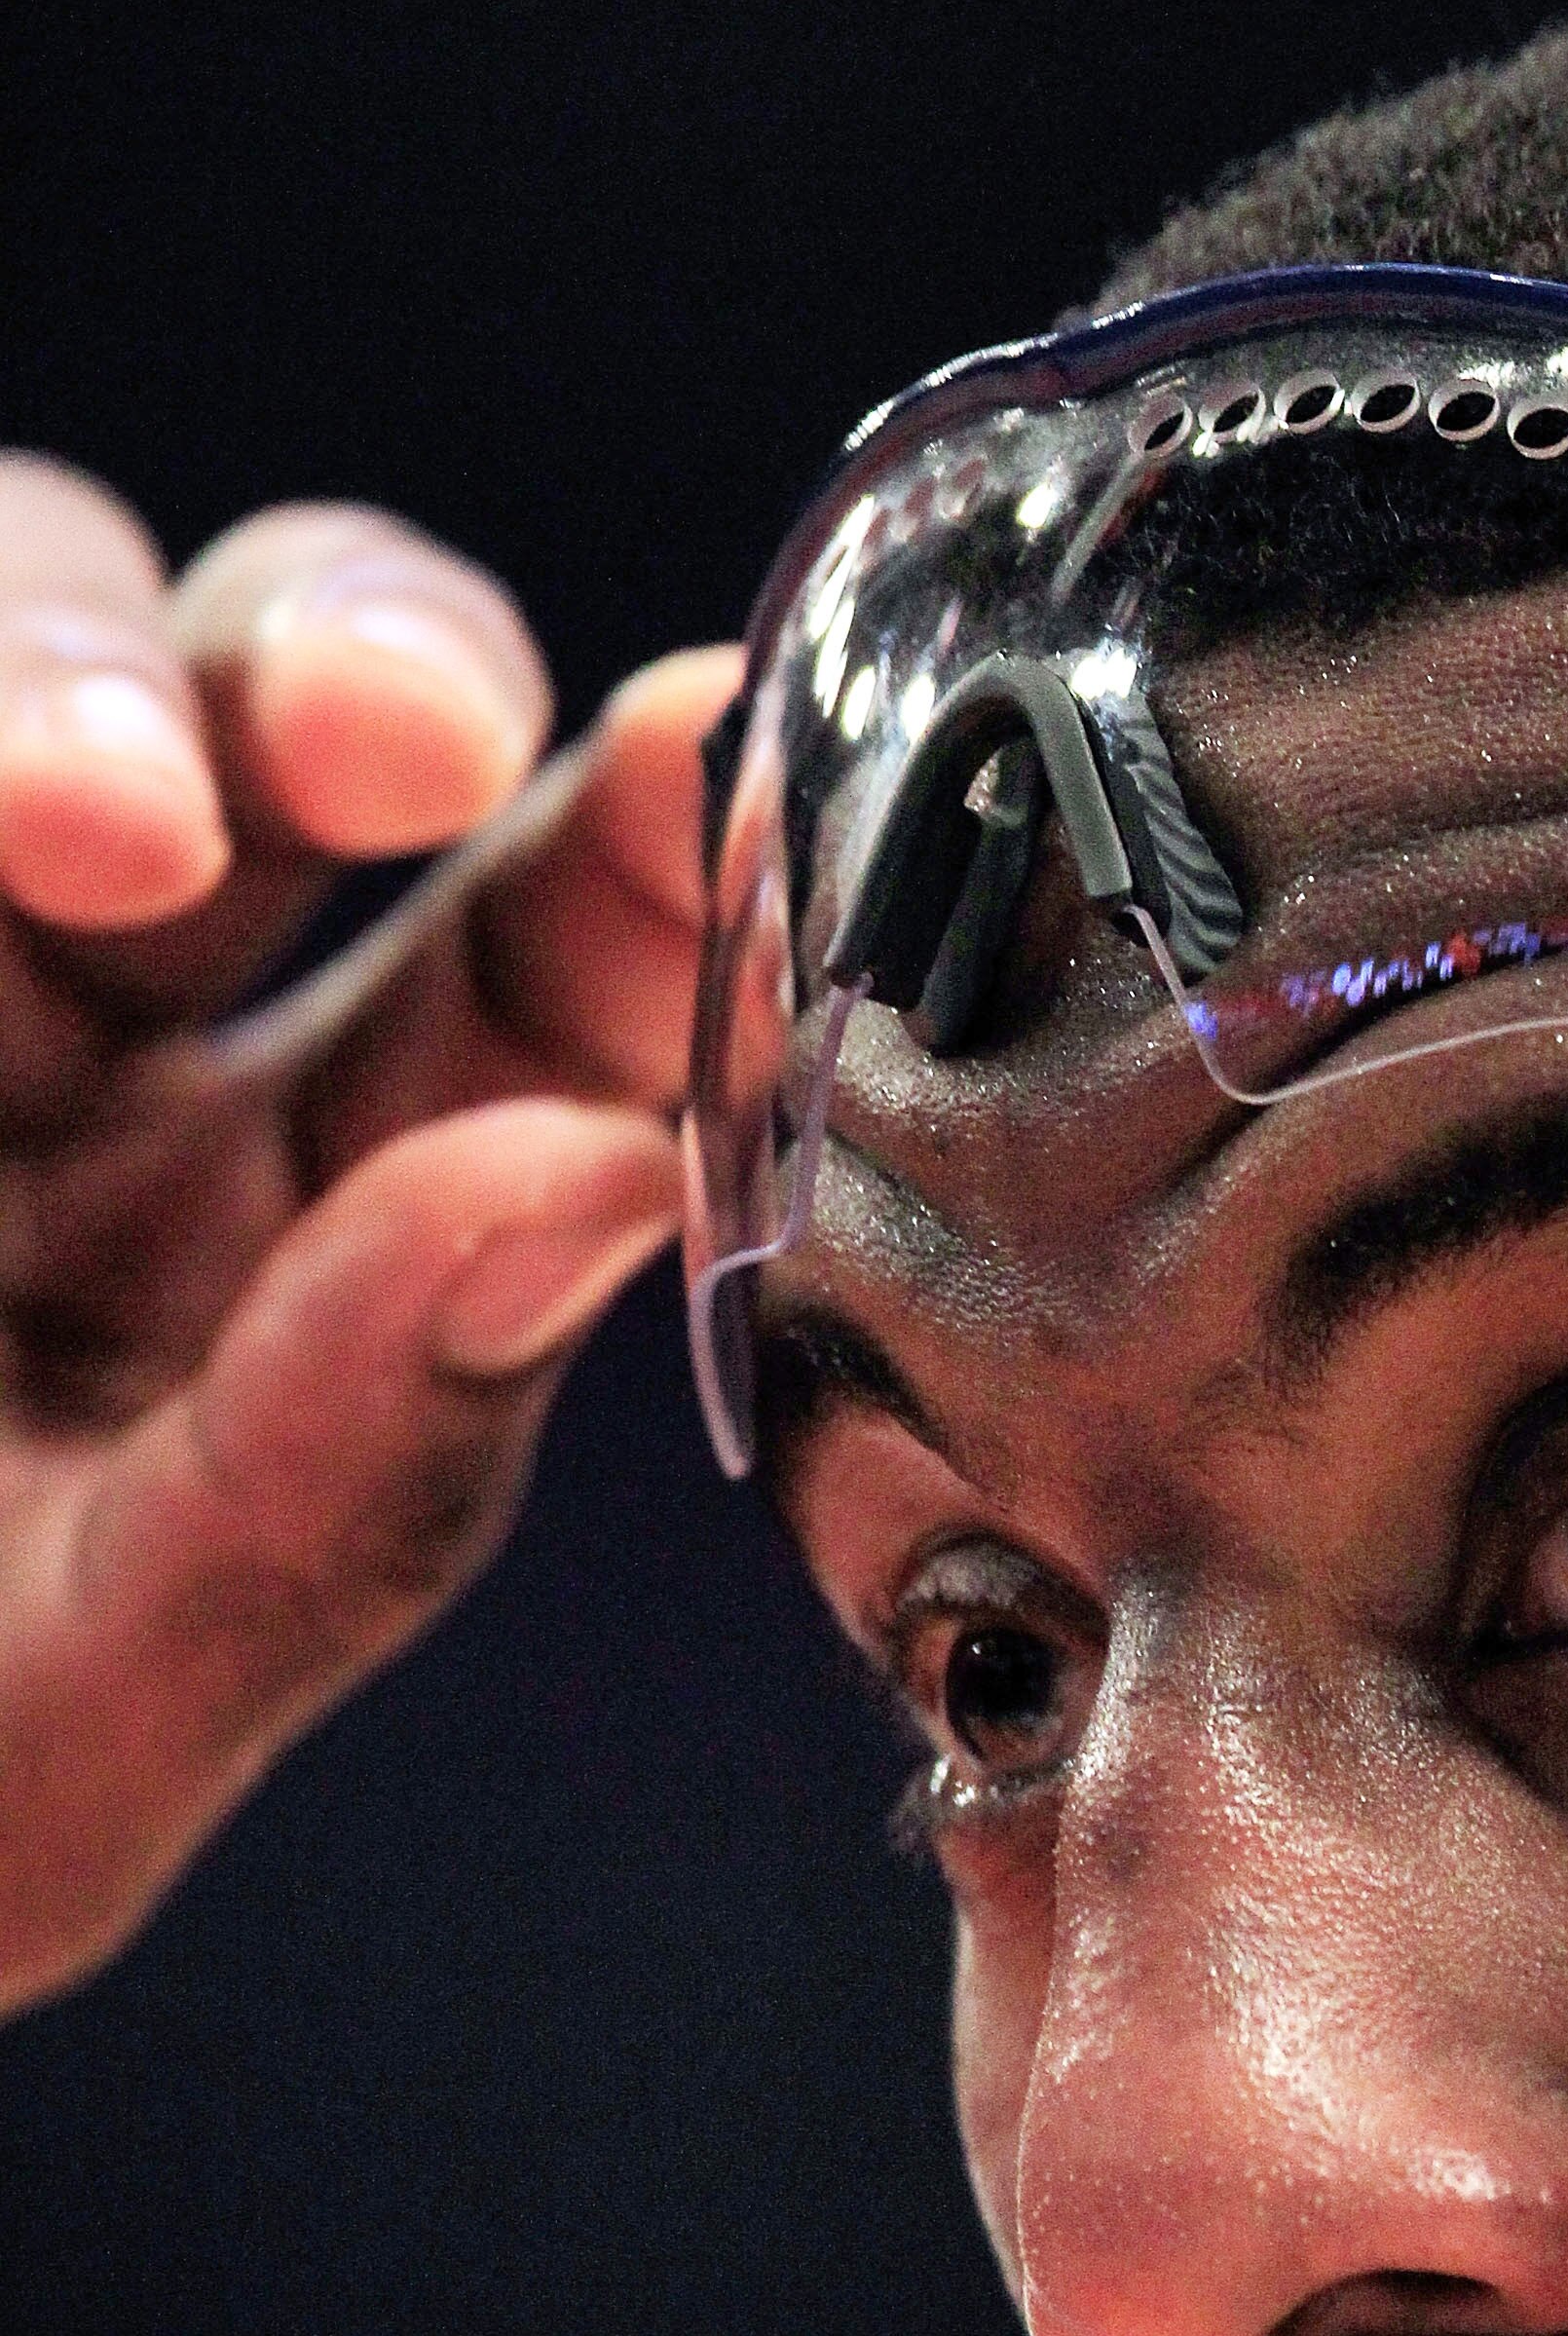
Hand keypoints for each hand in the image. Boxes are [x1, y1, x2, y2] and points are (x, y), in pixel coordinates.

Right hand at [0, 454, 731, 2015]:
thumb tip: (588, 1199)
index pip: (535, 974)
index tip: (729, 759)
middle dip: (360, 658)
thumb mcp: (65, 1728)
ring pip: (26, 607)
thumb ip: (322, 1490)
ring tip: (93, 817)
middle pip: (287, 704)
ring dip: (69, 664)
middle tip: (402, 739)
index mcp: (290, 1222)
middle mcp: (98, 1030)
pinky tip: (13, 823)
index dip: (655, 849)